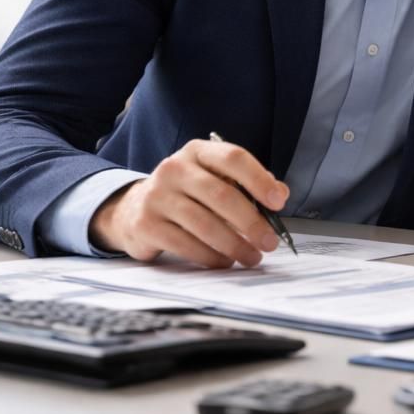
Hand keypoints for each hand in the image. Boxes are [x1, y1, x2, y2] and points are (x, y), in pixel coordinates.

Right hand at [88, 137, 287, 267]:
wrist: (133, 208)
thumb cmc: (187, 193)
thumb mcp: (216, 178)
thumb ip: (248, 184)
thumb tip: (280, 193)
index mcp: (198, 151)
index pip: (233, 158)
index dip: (259, 180)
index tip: (279, 202)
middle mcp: (174, 169)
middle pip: (221, 195)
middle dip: (251, 223)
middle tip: (269, 242)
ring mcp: (157, 196)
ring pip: (204, 224)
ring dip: (234, 245)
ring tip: (251, 257)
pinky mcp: (146, 225)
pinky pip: (185, 244)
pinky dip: (210, 256)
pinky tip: (224, 261)